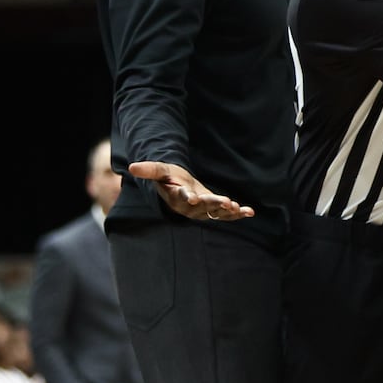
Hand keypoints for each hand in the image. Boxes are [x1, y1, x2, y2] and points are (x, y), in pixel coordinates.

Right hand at [126, 161, 253, 221]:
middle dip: (214, 204)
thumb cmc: (170, 177)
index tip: (193, 197)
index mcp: (177, 196)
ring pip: (215, 213)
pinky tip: (249, 212)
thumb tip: (132, 166)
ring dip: (226, 211)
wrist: (178, 187)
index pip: (182, 197)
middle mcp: (190, 207)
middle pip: (202, 206)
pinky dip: (237, 214)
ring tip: (237, 208)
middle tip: (225, 202)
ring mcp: (202, 211)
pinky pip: (225, 215)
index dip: (187, 197)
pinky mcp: (212, 211)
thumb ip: (149, 170)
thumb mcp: (160, 170)